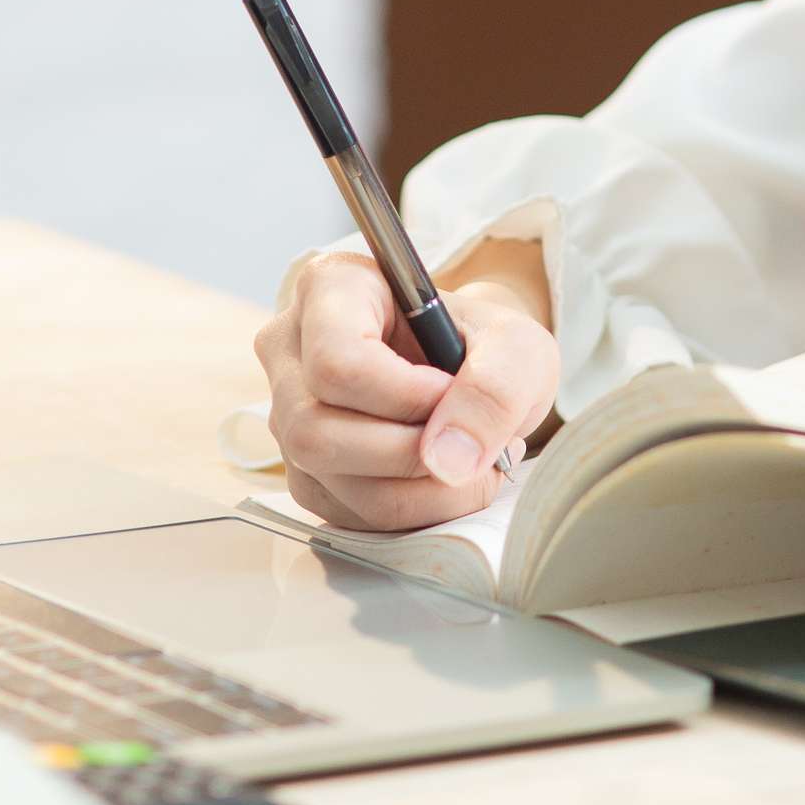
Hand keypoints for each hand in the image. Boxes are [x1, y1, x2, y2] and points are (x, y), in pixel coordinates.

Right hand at [253, 251, 556, 531]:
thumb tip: (446, 460)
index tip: (450, 393)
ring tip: (472, 464)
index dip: (403, 396)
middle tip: (474, 444)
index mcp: (331, 288)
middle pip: (317, 430)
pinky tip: (444, 481)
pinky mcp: (306, 471)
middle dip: (410, 454)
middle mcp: (291, 349)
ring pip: (332, 480)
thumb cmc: (486, 345)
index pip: (337, 361)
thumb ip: (495, 389)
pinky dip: (411, 512)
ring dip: (420, 492)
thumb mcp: (517, 349)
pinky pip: (347, 515)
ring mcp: (288, 414)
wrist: (475, 374)